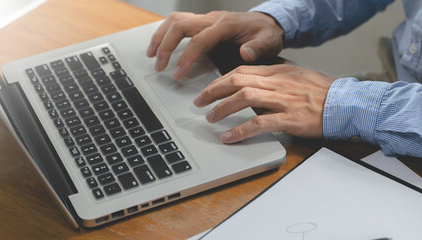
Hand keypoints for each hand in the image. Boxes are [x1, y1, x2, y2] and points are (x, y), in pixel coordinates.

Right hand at [147, 11, 283, 78]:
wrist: (268, 22)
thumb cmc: (266, 34)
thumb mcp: (269, 42)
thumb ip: (258, 48)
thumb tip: (245, 53)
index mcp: (226, 24)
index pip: (200, 39)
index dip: (187, 56)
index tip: (178, 73)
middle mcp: (213, 19)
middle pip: (180, 25)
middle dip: (166, 45)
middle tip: (159, 66)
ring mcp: (206, 19)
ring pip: (175, 20)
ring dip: (161, 36)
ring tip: (151, 55)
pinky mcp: (203, 22)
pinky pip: (179, 22)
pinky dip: (165, 33)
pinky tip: (159, 45)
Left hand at [194, 65, 334, 142]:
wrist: (347, 104)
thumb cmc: (324, 93)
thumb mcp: (298, 77)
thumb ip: (276, 80)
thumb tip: (255, 86)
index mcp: (279, 72)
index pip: (242, 71)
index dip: (220, 80)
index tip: (208, 89)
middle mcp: (279, 83)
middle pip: (237, 81)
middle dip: (213, 91)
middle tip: (200, 102)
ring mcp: (284, 101)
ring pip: (244, 98)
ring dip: (223, 108)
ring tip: (211, 118)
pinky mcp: (290, 119)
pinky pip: (259, 123)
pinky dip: (240, 130)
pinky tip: (230, 136)